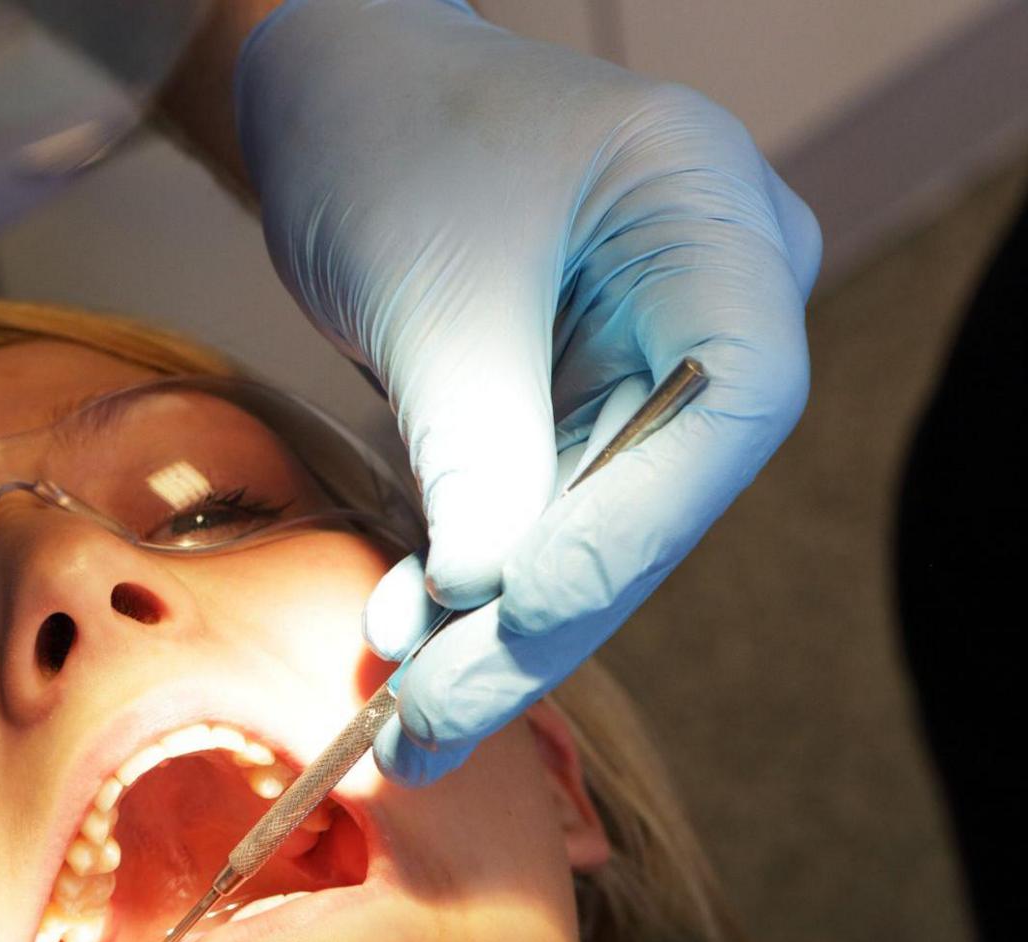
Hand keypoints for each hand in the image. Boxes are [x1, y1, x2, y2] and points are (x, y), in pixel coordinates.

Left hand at [238, 0, 818, 782]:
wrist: (334, 95)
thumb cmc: (389, 137)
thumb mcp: (431, 286)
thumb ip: (476, 438)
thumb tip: (488, 595)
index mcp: (710, 216)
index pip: (736, 399)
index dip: (636, 520)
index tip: (519, 601)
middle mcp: (707, 295)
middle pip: (658, 491)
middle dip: (540, 614)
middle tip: (435, 716)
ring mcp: (647, 354)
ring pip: (591, 525)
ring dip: (493, 625)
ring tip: (405, 715)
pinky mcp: (576, 400)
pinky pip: (536, 511)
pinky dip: (467, 582)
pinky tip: (401, 640)